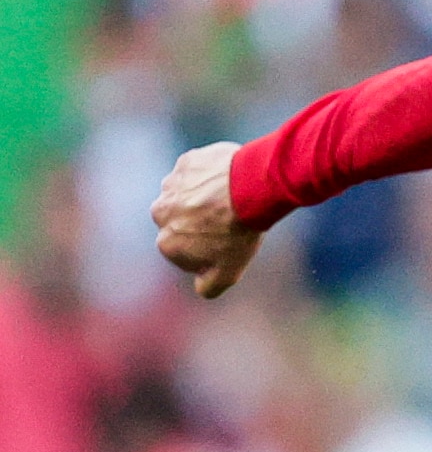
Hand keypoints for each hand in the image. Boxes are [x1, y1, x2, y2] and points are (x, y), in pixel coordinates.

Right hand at [152, 142, 261, 299]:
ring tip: (232, 201)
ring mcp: (170, 186)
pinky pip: (196, 173)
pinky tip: (230, 182)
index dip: (208, 250)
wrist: (251, 189)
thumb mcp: (228, 272)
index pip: (183, 252)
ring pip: (187, 196)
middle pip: (182, 222)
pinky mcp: (185, 163)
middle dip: (201, 223)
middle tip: (230, 221)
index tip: (227, 244)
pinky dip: (210, 177)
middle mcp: (160, 213)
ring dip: (204, 199)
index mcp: (166, 243)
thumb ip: (209, 286)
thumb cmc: (239, 232)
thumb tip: (201, 289)